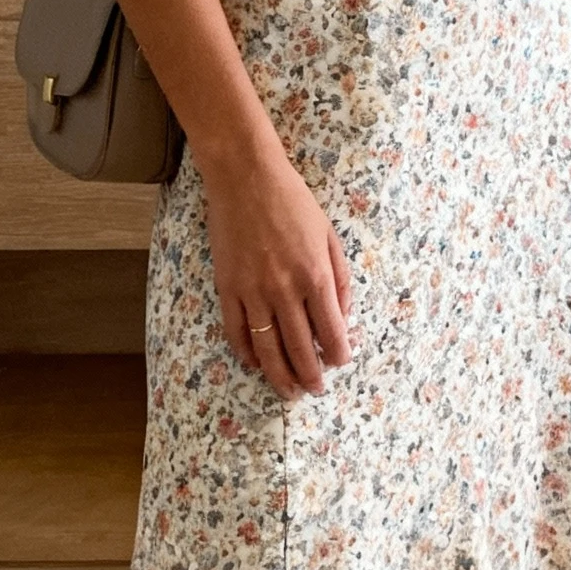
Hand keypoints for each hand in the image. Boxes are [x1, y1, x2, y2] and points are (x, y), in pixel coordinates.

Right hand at [204, 148, 353, 401]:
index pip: (332, 331)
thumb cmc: (293, 202)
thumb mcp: (329, 236)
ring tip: (289, 392)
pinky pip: (237, 331)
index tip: (340, 364)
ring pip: (268, 348)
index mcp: (315, 276)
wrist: (246, 178)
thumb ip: (340, 278)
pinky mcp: (228, 288)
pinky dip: (247, 353)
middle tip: (315, 391)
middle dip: (311, 375)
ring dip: (280, 376)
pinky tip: (255, 363)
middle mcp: (286, 290)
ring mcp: (253, 291)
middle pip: (301, 348)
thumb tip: (343, 316)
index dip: (338, 354)